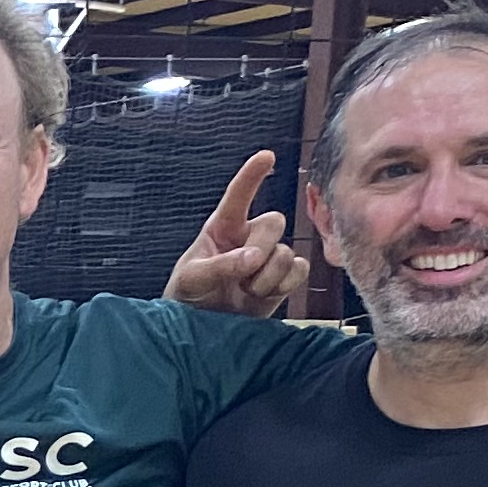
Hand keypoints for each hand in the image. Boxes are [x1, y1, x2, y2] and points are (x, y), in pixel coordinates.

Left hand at [164, 150, 307, 316]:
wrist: (200, 330)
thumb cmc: (188, 296)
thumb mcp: (192, 279)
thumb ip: (220, 266)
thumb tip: (254, 258)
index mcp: (222, 227)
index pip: (238, 196)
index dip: (251, 176)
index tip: (266, 156)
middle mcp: (249, 236)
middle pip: (274, 222)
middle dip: (261, 249)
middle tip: (243, 273)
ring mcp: (268, 257)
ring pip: (286, 252)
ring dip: (266, 277)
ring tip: (245, 291)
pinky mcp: (282, 278)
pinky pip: (299, 270)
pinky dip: (284, 284)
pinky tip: (264, 295)